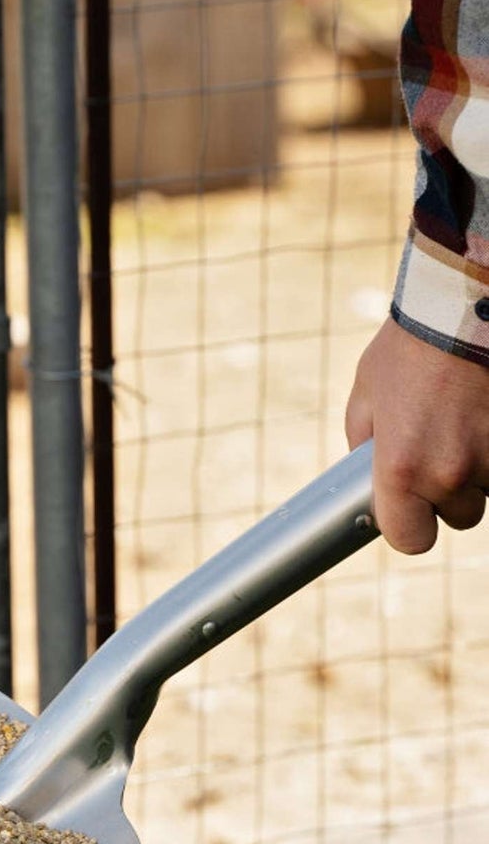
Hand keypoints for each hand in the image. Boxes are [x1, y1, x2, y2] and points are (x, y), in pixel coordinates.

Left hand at [345, 318, 488, 552]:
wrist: (466, 304)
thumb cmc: (409, 349)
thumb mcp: (366, 398)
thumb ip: (367, 447)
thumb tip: (371, 482)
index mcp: (402, 469)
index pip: (410, 540)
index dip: (411, 527)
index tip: (413, 511)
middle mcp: (451, 472)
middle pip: (460, 515)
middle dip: (453, 490)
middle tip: (445, 444)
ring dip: (485, 467)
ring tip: (470, 418)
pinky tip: (488, 411)